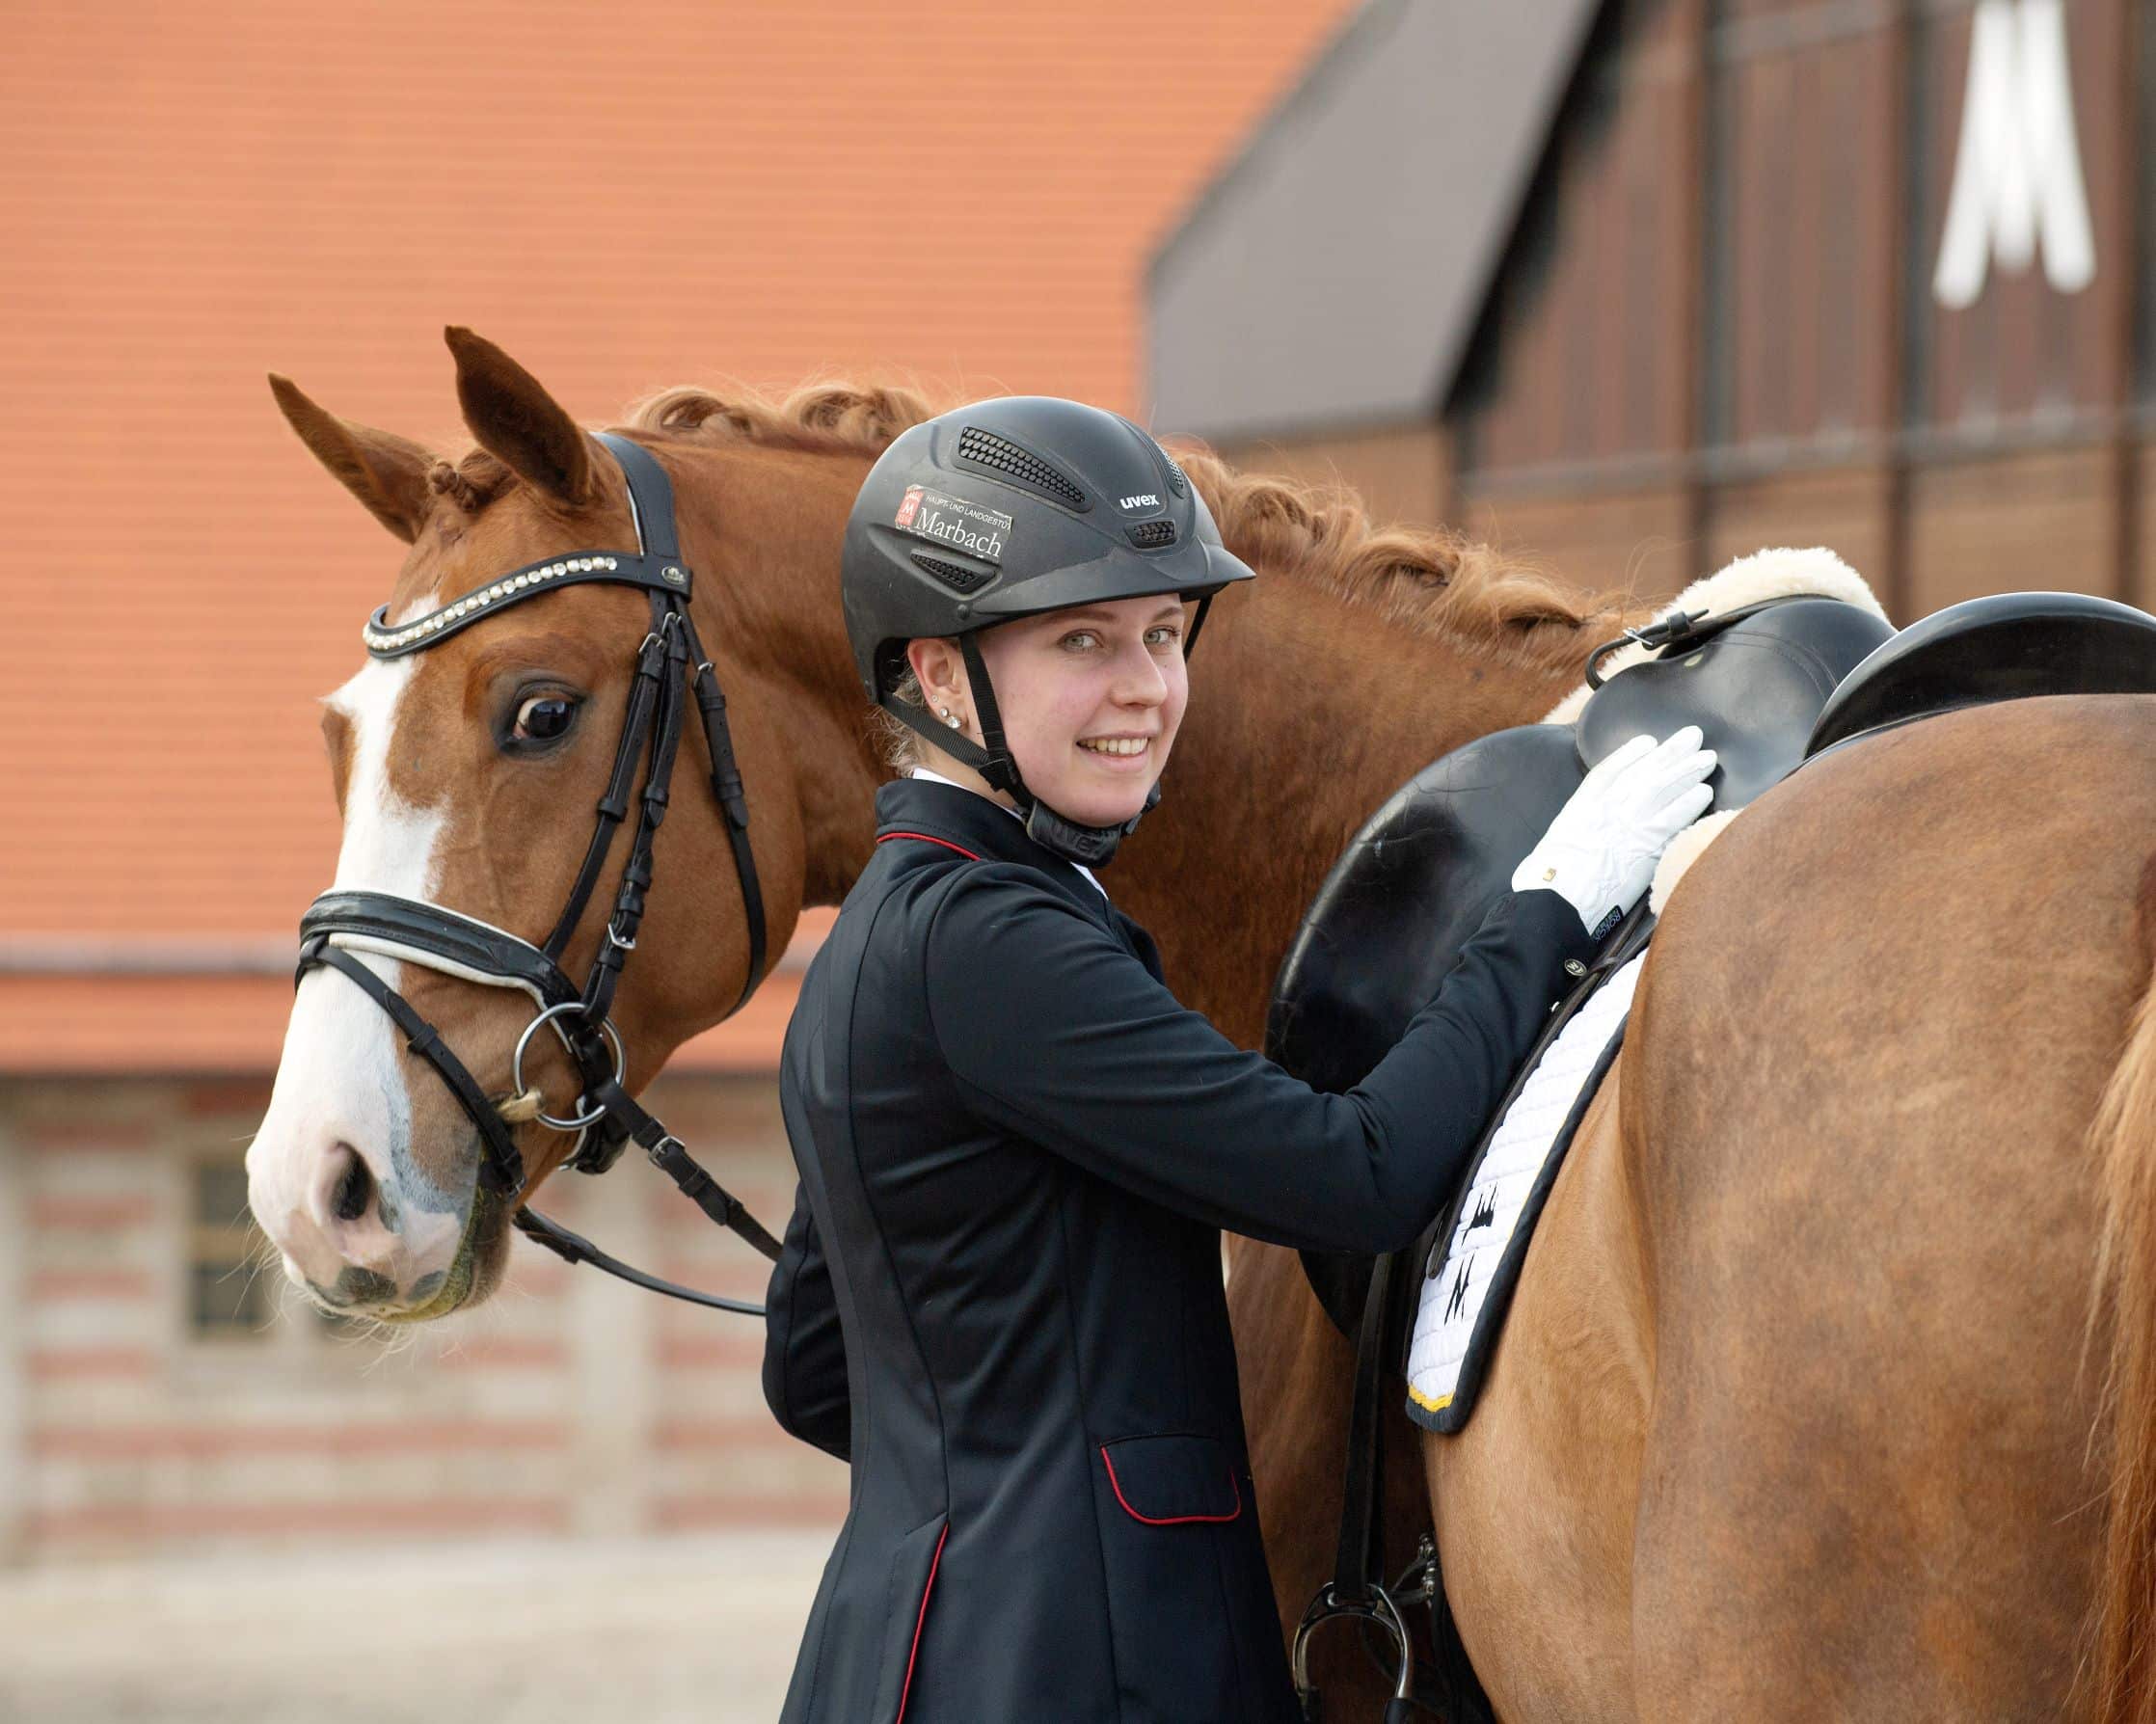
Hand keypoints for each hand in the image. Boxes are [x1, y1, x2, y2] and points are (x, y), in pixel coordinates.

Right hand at [1512, 726, 1716, 934]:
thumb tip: (1590, 837)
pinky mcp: (1649, 846)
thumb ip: (1577, 830)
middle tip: (1694, 736)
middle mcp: (1608, 807)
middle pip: (1645, 771)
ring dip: (1689, 771)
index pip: (1611, 769)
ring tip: (1709, 759)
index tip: (1649, 741)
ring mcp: (1629, 824)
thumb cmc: (1548, 878)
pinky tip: (1705, 792)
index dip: (1632, 752)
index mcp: (1582, 804)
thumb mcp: (1555, 842)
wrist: (1558, 898)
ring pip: (1665, 788)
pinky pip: (1676, 818)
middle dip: (1671, 751)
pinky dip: (1691, 803)